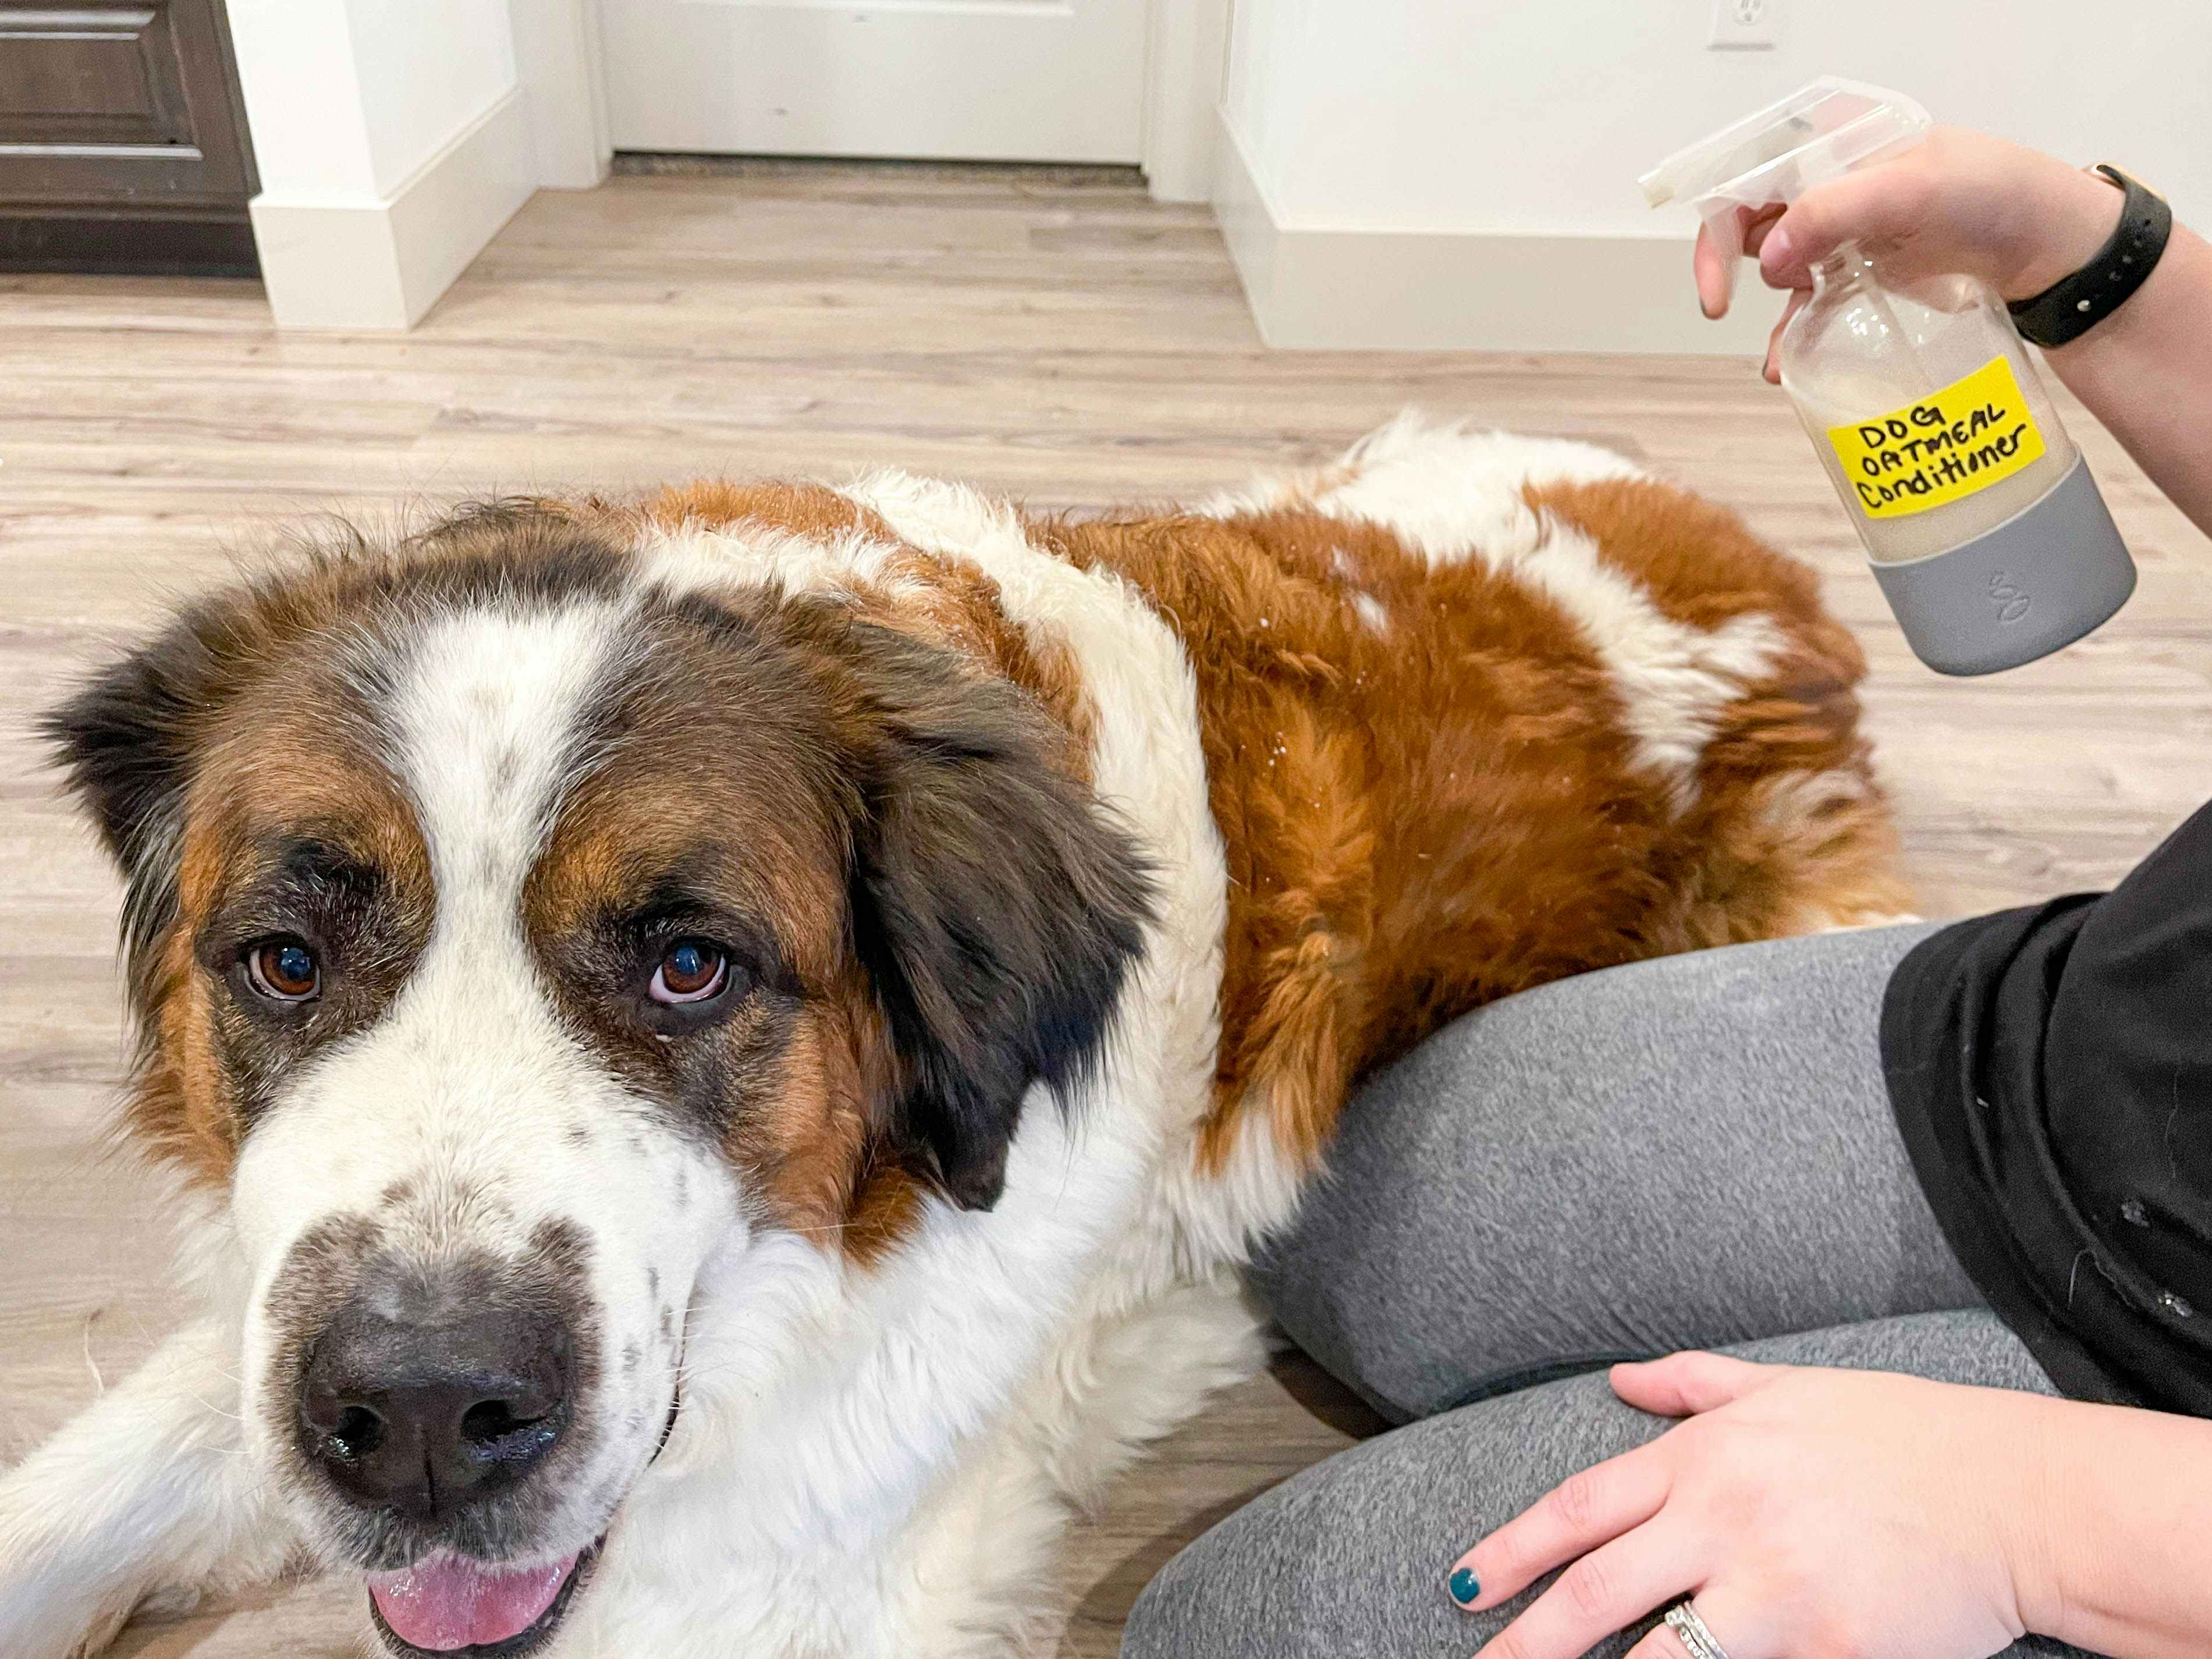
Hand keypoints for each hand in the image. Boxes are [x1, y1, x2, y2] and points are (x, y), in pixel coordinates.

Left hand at [1447, 1353, 2059, 1658]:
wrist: (2019, 1496)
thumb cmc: (1902, 1438)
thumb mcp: (1787, 1389)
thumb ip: (1694, 1384)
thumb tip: (1619, 1379)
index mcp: (1709, 1458)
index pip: (1582, 1509)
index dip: (1513, 1551)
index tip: (1463, 1585)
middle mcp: (1729, 1522)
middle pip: (1598, 1592)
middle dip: (1527, 1640)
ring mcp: (1779, 1592)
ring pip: (1662, 1657)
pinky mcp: (1830, 1651)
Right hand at [1696, 127, 2125, 383]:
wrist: (2051, 248)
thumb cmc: (1996, 197)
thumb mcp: (1914, 189)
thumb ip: (1834, 211)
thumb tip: (1765, 257)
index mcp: (1838, 141)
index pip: (1752, 167)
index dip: (1721, 217)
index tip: (1722, 273)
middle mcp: (1831, 181)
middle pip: (1749, 216)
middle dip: (1730, 264)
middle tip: (1722, 305)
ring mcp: (1843, 229)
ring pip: (1772, 264)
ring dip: (1763, 309)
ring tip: (1778, 355)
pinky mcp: (1857, 270)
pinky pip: (1806, 301)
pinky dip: (1792, 332)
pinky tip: (1790, 363)